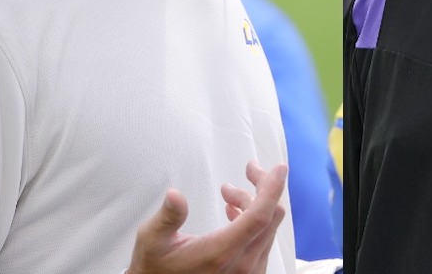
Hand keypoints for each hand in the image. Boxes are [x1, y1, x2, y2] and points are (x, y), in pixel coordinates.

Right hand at [127, 160, 287, 273]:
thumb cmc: (156, 269)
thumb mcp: (152, 241)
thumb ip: (167, 218)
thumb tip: (175, 195)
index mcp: (221, 253)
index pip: (259, 216)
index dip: (272, 189)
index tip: (279, 168)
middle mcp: (242, 264)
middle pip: (270, 216)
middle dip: (262, 187)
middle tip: (248, 170)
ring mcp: (250, 271)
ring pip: (268, 227)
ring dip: (254, 204)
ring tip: (228, 195)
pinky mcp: (251, 273)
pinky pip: (264, 240)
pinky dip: (255, 220)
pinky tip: (235, 213)